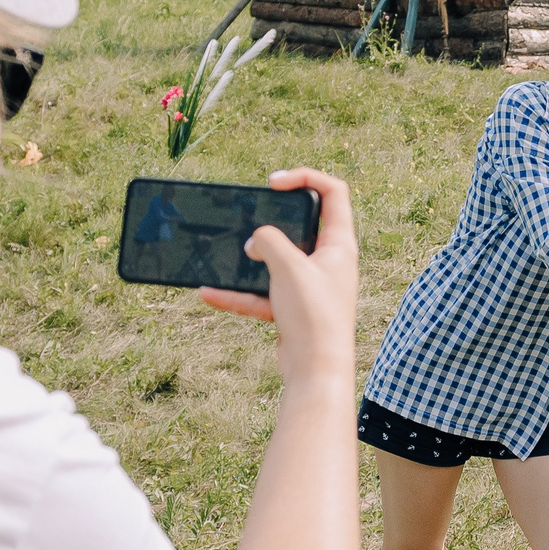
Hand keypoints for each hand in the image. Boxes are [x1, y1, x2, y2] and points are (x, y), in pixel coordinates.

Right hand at [200, 168, 357, 386]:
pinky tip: (209, 293)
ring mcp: (311, 286)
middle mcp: (329, 261)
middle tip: (250, 213)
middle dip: (273, 219)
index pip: (332, 192)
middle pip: (302, 224)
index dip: (305, 178)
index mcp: (339, 244)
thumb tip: (254, 243)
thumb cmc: (314, 315)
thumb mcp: (288, 266)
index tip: (273, 184)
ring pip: (277, 262)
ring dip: (250, 259)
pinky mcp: (294, 309)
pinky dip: (238, 295)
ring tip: (225, 254)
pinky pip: (262, 295)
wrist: (316, 371)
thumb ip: (268, 241)